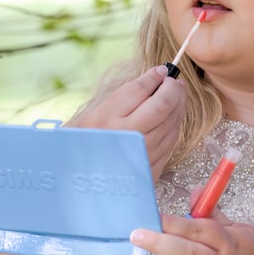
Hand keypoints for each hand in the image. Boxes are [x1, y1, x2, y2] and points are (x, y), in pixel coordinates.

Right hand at [64, 65, 184, 179]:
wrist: (74, 184)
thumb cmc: (81, 146)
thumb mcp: (90, 115)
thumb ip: (121, 97)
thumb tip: (155, 76)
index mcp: (105, 119)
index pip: (139, 90)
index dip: (155, 77)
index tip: (163, 70)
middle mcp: (126, 137)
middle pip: (162, 105)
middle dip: (174, 88)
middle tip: (175, 81)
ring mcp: (141, 156)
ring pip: (171, 124)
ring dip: (178, 106)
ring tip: (177, 95)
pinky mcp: (149, 172)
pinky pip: (171, 143)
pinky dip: (174, 126)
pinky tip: (172, 118)